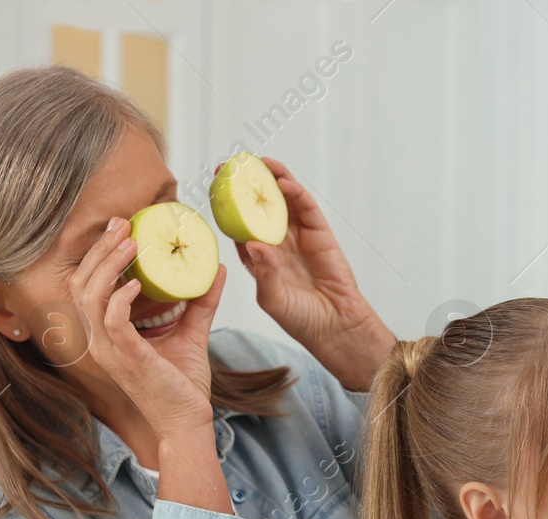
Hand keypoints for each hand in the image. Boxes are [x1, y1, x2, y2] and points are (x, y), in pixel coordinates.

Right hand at [72, 218, 223, 438]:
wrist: (188, 422)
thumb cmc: (183, 386)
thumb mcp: (192, 335)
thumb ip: (200, 303)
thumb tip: (217, 270)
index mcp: (108, 334)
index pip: (88, 286)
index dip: (99, 255)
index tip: (120, 228)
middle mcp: (101, 341)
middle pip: (81, 283)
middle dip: (99, 251)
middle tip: (122, 224)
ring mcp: (110, 351)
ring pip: (90, 296)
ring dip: (108, 265)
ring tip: (132, 243)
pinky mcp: (127, 359)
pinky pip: (112, 321)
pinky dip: (121, 297)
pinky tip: (139, 282)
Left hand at [226, 157, 392, 386]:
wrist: (335, 327)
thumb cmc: (301, 319)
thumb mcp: (272, 299)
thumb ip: (263, 272)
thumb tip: (251, 243)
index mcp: (259, 257)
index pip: (238, 224)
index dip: (225, 205)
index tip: (212, 187)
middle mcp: (278, 242)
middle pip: (259, 206)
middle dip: (245, 185)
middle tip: (229, 166)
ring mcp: (299, 236)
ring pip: (283, 200)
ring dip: (272, 179)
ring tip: (258, 162)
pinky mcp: (320, 234)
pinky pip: (306, 208)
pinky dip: (295, 192)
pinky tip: (283, 182)